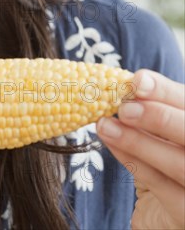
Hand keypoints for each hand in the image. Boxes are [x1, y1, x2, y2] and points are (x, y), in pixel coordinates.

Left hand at [97, 69, 184, 229]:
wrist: (166, 204)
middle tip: (124, 108)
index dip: (166, 92)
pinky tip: (111, 143)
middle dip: (158, 117)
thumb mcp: (161, 124)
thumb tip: (122, 85)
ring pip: (179, 164)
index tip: (137, 81)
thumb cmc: (164, 152)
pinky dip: (133, 161)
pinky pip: (161, 186)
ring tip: (106, 125)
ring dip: (138, 142)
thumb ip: (151, 106)